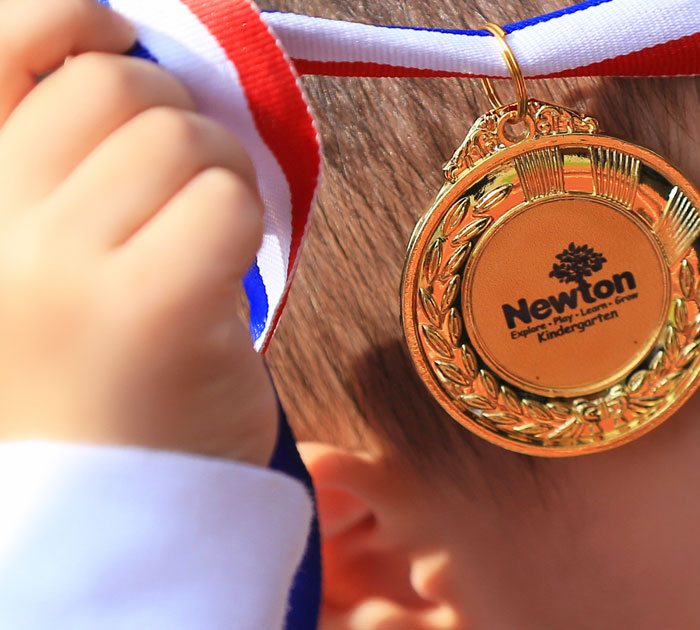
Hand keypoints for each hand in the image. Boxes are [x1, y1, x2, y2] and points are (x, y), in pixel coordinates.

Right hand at [0, 0, 276, 464]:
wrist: (100, 523)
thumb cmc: (83, 388)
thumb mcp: (36, 263)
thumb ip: (60, 166)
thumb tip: (126, 52)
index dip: (63, 20)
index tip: (109, 36)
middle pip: (112, 88)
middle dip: (175, 122)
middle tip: (185, 192)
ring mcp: (55, 268)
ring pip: (182, 137)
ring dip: (221, 177)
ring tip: (203, 246)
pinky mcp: (147, 306)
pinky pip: (229, 200)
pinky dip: (245, 228)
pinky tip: (221, 285)